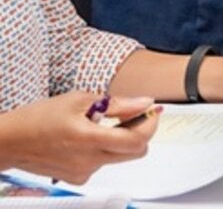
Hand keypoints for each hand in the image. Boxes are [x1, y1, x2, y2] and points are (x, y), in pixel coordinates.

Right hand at [0, 92, 157, 183]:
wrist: (11, 141)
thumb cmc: (40, 117)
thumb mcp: (80, 100)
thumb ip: (117, 104)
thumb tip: (145, 103)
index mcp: (90, 139)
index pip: (137, 141)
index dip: (150, 125)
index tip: (152, 111)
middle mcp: (89, 161)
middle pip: (135, 153)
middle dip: (140, 133)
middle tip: (133, 115)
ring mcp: (83, 172)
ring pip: (119, 157)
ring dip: (120, 141)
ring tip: (102, 123)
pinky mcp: (77, 179)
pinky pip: (102, 164)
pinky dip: (103, 150)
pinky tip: (87, 137)